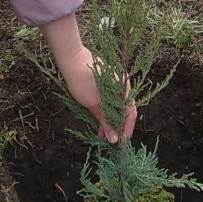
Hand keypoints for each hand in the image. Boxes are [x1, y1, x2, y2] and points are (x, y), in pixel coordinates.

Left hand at [42, 14, 135, 142]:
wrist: (71, 58)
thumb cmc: (81, 80)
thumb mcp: (93, 104)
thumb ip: (106, 122)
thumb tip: (114, 139)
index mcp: (124, 89)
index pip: (131, 114)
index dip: (126, 130)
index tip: (120, 143)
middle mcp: (124, 85)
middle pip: (126, 110)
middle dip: (119, 126)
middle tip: (111, 141)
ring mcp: (116, 82)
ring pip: (118, 105)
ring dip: (112, 120)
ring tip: (103, 134)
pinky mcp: (108, 81)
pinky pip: (112, 99)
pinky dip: (108, 111)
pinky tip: (100, 120)